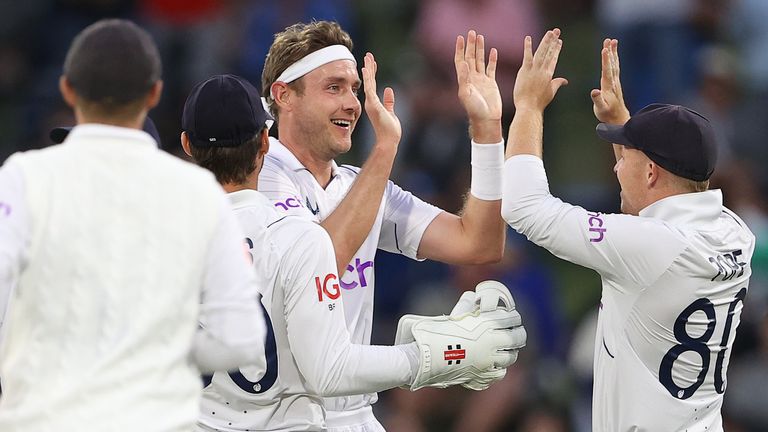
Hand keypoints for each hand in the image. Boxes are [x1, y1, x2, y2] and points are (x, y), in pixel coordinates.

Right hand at [362, 52, 400, 152]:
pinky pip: (369, 88)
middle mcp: (371, 102)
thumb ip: (389, 101)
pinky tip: (366, 69)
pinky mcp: (373, 105)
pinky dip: (368, 78)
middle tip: (368, 55)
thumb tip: (389, 90)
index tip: (372, 63)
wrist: (388, 141)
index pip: (373, 85)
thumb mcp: (391, 112)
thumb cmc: (389, 130)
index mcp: (374, 103)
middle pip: (370, 81)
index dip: (372, 73)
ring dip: (368, 69)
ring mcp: (371, 103)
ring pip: (369, 82)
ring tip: (367, 57)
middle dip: (369, 68)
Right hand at [395, 281, 525, 391]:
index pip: (512, 318)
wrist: (423, 359)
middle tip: (517, 334)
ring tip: (506, 351)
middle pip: (517, 338)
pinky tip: (492, 366)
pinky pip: (499, 373)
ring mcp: (488, 362)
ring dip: (509, 353)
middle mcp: (491, 343)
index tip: (513, 318)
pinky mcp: (482, 377)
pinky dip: (498, 369)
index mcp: (485, 324)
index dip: (514, 317)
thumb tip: (472, 296)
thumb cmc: (433, 334)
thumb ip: (465, 306)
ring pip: (510, 358)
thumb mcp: (450, 315)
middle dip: (519, 335)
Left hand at [455, 30, 502, 136]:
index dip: (460, 49)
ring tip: (480, 37)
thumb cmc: (475, 110)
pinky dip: (492, 59)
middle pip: (470, 57)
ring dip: (480, 49)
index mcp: (464, 80)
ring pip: (480, 60)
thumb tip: (463, 62)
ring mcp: (481, 80)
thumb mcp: (466, 94)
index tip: (460, 38)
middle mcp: (472, 78)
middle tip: (471, 32)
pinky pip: (491, 68)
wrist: (486, 120)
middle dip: (470, 45)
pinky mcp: (491, 83)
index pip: (460, 60)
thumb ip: (464, 78)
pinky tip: (493, 50)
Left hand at [513, 28, 567, 111]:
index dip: (556, 49)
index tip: (559, 41)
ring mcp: (534, 70)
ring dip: (545, 41)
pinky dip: (527, 47)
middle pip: (549, 53)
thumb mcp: (551, 92)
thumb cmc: (539, 103)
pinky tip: (528, 38)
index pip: (553, 59)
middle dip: (553, 41)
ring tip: (549, 32)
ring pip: (541, 52)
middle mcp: (543, 70)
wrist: (529, 108)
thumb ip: (557, 83)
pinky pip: (527, 56)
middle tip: (556, 31)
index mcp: (549, 75)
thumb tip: (565, 80)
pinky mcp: (525, 71)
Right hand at [591, 38, 629, 124]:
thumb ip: (597, 100)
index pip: (607, 70)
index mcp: (608, 86)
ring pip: (614, 64)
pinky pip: (614, 67)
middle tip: (609, 40)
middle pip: (612, 64)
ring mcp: (615, 81)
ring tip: (612, 41)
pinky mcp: (615, 82)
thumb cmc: (607, 114)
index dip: (605, 60)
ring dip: (613, 52)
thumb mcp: (600, 108)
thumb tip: (594, 91)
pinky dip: (613, 59)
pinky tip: (612, 54)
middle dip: (610, 52)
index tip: (604, 49)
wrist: (618, 118)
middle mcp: (613, 82)